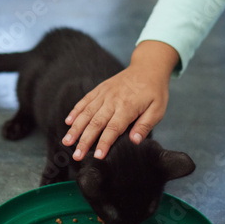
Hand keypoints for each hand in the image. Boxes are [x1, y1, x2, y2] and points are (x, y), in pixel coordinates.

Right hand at [62, 41, 178, 160]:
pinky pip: (85, 100)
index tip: (97, 156)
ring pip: (86, 112)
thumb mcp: (157, 109)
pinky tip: (68, 121)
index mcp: (128, 107)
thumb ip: (145, 125)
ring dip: (75, 128)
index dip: (104, 143)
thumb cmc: (154, 91)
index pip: (113, 129)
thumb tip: (135, 141)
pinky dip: (75, 110)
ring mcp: (104, 93)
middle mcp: (113, 100)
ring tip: (66, 141)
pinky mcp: (100, 88)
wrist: (148, 67)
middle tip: (76, 156)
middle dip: (84, 140)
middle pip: (96, 123)